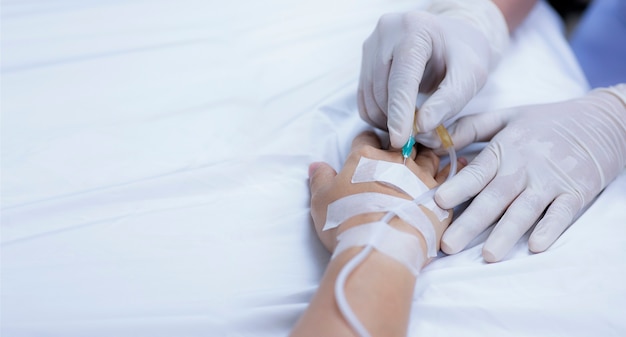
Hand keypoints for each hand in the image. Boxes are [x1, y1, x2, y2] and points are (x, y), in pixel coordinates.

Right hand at [308, 131, 460, 253]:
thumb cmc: (346, 222)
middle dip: (399, 145)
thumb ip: (320, 178)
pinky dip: (455, 169)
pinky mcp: (440, 196)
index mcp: (364, 157)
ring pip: (428, 154)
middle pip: (400, 143)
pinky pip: (450, 177)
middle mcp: (395, 161)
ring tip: (425, 158)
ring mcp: (421, 177)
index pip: (365, 137)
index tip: (366, 149)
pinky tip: (460, 164)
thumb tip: (316, 165)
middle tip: (399, 153)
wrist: (380, 247)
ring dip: (425, 154)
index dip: (365, 142)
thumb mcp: (321, 200)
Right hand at [357, 0, 508, 148]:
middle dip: (396, 120)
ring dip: (386, 120)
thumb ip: (448, 101)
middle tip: (416, 139)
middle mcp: (386, 32)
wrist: (453, 38)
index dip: (399, 113)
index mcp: (415, 29)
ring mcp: (372, 44)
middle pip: (382, 90)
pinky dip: (378, 114)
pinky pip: (364, 97)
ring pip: (369, 97)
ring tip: (411, 128)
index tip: (401, 141)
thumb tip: (421, 128)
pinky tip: (398, 119)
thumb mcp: (470, 76)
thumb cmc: (465, 55)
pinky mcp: (365, 59)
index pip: (401, 78)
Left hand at [435, 85, 625, 261]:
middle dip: (471, 222)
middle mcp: (525, 166)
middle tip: (449, 244)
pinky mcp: (577, 192)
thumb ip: (469, 128)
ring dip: (506, 233)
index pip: (478, 171)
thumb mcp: (506, 116)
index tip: (439, 202)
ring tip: (488, 254)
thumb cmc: (545, 122)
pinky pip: (562, 213)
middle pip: (495, 197)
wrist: (603, 120)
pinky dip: (550, 229)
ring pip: (525, 210)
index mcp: (505, 148)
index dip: (459, 186)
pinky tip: (536, 245)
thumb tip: (432, 138)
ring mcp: (552, 181)